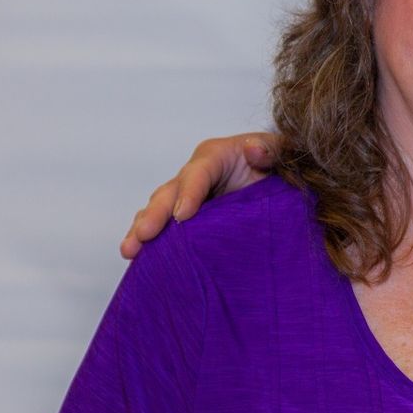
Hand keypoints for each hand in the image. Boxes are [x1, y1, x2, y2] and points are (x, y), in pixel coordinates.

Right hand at [119, 134, 279, 258]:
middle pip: (170, 193)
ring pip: (158, 211)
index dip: (189, 193)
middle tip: (143, 236)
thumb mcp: (282, 153)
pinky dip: (150, 244)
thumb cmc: (279, 165)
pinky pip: (163, 230)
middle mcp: (195, 175)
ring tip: (130, 252)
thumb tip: (253, 150)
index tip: (182, 216)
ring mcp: (187, 199)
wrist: (281, 188)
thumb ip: (272, 150)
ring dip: (142, 231)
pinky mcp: (186, 220)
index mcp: (216, 156)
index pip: (198, 173)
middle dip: (155, 215)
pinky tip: (138, 262)